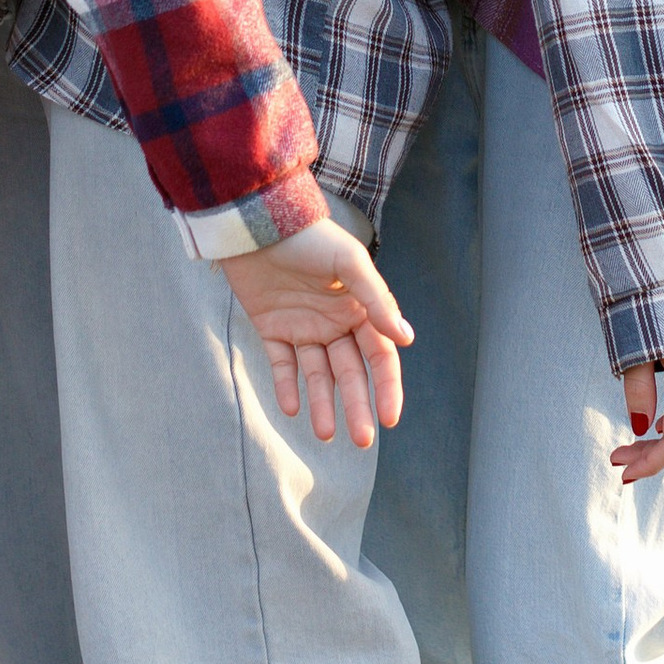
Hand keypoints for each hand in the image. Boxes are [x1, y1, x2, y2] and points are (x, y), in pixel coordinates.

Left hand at [226, 221, 410, 447]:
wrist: (258, 223)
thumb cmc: (310, 237)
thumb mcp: (350, 262)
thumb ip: (376, 300)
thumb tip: (406, 337)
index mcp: (360, 308)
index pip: (380, 356)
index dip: (387, 387)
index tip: (389, 418)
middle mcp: (335, 322)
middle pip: (350, 373)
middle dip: (357, 406)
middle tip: (362, 440)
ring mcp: (304, 327)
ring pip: (318, 375)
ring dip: (323, 404)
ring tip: (324, 433)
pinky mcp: (273, 328)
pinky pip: (283, 364)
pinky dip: (288, 386)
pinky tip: (293, 409)